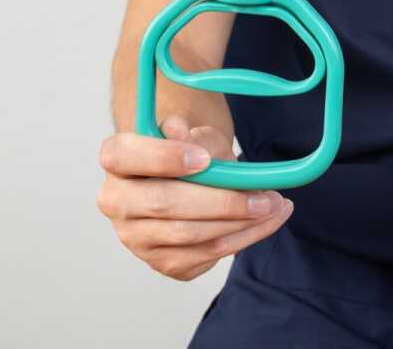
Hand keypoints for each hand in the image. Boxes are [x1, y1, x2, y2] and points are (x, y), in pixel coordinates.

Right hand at [97, 115, 292, 280]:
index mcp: (117, 159)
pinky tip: (266, 221)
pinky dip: (243, 238)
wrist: (191, 184)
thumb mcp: (198, 136)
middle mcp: (116, 201)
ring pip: (189, 234)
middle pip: (164, 204)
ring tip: (276, 205)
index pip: (124, 156)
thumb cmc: (192, 154)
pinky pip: (205, 254)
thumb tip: (178, 129)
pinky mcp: (162, 262)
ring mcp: (136, 237)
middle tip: (265, 195)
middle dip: (221, 201)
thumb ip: (192, 136)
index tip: (204, 160)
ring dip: (240, 222)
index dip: (163, 157)